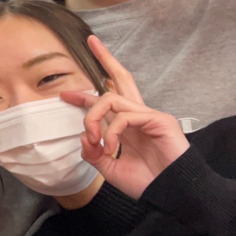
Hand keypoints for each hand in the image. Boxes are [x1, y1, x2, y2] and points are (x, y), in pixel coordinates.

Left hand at [60, 36, 187, 198]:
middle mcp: (137, 116)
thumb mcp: (110, 169)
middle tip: (91, 41)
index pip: (105, 102)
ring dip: (92, 117)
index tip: (64, 95)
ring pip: (111, 98)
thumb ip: (94, 153)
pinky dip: (111, 131)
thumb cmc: (147, 182)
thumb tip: (83, 138)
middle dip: (106, 59)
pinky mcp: (159, 119)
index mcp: (127, 126)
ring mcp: (149, 115)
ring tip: (92, 139)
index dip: (84, 97)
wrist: (171, 194)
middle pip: (122, 78)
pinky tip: (112, 148)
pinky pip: (124, 115)